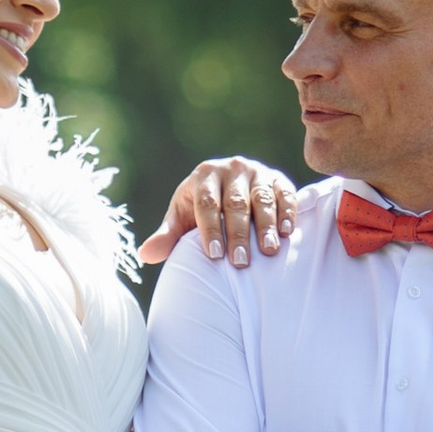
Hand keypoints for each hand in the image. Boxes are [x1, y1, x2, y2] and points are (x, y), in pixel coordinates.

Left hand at [139, 155, 298, 269]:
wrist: (230, 186)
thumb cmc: (201, 209)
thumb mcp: (183, 218)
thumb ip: (167, 236)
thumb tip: (145, 255)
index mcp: (204, 176)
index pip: (206, 203)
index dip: (210, 229)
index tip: (213, 255)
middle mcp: (230, 169)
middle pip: (234, 204)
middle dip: (238, 234)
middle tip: (240, 262)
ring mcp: (257, 172)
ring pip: (261, 199)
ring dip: (266, 226)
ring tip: (268, 251)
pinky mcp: (278, 178)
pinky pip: (285, 194)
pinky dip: (287, 212)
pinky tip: (287, 232)